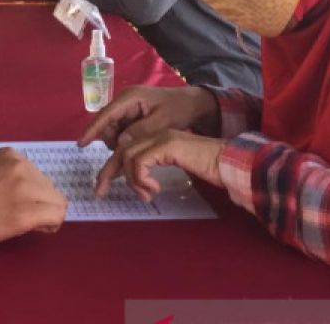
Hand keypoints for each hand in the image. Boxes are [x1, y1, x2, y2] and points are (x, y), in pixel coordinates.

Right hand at [0, 147, 66, 250]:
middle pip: (50, 189)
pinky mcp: (26, 212)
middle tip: (21, 218)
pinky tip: (35, 229)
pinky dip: (50, 225)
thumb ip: (5, 176)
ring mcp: (24, 188)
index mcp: (9, 155)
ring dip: (45, 216)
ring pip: (57, 203)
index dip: (32, 194)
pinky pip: (56, 216)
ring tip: (24, 224)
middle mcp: (21, 166)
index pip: (38, 176)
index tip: (17, 204)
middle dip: (41, 204)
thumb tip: (23, 192)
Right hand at [78, 85, 220, 149]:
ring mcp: (127, 110)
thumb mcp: (162, 121)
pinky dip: (125, 143)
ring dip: (120, 144)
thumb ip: (140, 131)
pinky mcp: (131, 117)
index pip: (106, 115)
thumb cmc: (178, 108)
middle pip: (108, 126)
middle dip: (113, 143)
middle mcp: (124, 103)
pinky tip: (135, 150)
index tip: (80, 144)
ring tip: (136, 153)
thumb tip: (119, 143)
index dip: (92, 130)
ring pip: (114, 131)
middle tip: (125, 159)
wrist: (192, 104)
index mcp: (129, 98)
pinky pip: (121, 132)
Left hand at [93, 129, 225, 200]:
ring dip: (132, 180)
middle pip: (121, 151)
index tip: (103, 186)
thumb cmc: (208, 167)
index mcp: (156, 138)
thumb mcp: (174, 168)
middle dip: (107, 173)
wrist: (229, 161)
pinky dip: (141, 178)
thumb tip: (140, 184)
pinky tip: (154, 189)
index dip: (112, 168)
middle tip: (100, 192)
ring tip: (147, 194)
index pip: (126, 149)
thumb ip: (156, 170)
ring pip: (127, 156)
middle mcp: (156, 134)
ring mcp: (161, 137)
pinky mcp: (167, 145)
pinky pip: (140, 162)